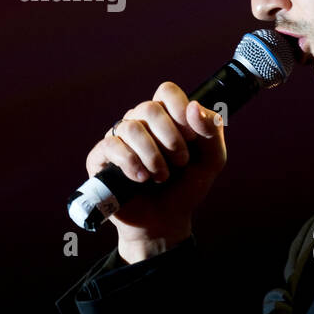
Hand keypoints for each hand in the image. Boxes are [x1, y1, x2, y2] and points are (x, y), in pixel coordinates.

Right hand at [85, 81, 226, 260]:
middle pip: (149, 108)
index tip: (191, 137)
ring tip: (162, 177)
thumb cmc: (186, 188)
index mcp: (165, 117)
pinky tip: (141, 179)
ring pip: (131, 127)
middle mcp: (139, 123)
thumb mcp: (212, 160)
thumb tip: (194, 107)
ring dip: (153, 155)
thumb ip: (212, 130)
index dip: (180, 109)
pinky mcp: (101, 157)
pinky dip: (131, 162)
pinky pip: (111, 145)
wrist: (165, 221)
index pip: (167, 91)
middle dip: (171, 139)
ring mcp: (118, 138)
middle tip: (180, 163)